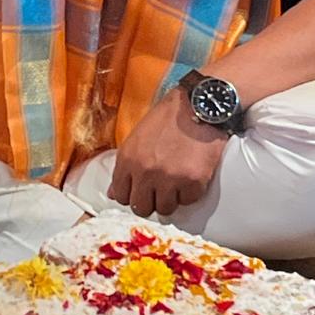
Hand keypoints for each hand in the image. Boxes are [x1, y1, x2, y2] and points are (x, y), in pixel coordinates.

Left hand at [108, 87, 228, 217]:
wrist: (200, 105)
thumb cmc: (169, 118)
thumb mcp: (138, 138)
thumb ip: (125, 166)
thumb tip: (114, 193)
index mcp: (128, 159)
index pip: (121, 196)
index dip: (133, 195)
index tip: (142, 191)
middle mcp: (145, 172)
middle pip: (141, 207)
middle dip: (151, 201)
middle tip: (161, 190)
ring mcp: (169, 179)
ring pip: (165, 208)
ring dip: (172, 198)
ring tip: (178, 182)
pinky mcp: (192, 182)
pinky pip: (188, 201)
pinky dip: (191, 192)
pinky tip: (192, 175)